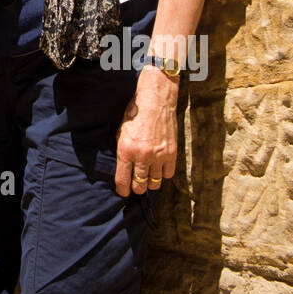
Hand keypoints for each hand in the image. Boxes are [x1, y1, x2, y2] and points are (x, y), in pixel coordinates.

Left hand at [114, 67, 177, 196]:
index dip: (122, 190)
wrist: (155, 101)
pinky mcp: (171, 153)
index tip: (123, 192)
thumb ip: (123, 152)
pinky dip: (164, 174)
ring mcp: (158, 156)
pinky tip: (159, 167)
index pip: (123, 180)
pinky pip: (168, 174)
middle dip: (137, 188)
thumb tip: (123, 170)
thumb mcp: (121, 132)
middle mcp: (142, 156)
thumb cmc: (135, 115)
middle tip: (136, 185)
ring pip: (155, 183)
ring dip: (150, 182)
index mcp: (126, 150)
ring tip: (148, 176)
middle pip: (140, 185)